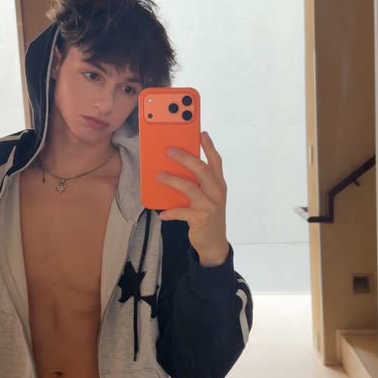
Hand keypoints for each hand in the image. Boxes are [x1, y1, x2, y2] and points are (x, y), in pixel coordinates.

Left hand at [157, 131, 228, 266]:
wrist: (214, 244)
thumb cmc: (208, 216)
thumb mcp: (208, 198)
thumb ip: (198, 184)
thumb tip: (177, 169)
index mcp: (219, 184)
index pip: (216, 161)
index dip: (209, 147)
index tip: (202, 133)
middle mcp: (216, 192)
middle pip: (201, 170)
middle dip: (185, 158)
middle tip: (170, 150)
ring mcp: (209, 206)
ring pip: (190, 188)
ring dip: (172, 180)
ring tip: (159, 175)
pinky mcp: (200, 219)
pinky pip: (182, 212)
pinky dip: (171, 212)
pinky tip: (162, 214)